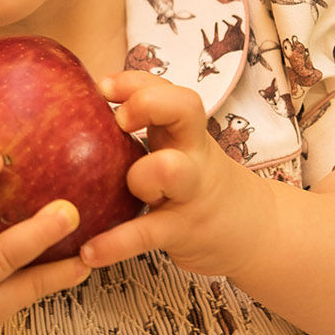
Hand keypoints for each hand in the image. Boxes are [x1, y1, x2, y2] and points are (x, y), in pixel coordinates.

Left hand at [79, 71, 269, 279]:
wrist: (256, 231)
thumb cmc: (198, 182)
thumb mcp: (181, 148)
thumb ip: (145, 128)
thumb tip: (78, 107)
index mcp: (185, 130)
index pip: (168, 87)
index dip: (136, 81)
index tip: (102, 87)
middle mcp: (192, 152)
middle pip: (185, 108)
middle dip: (148, 103)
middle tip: (118, 121)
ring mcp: (190, 191)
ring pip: (172, 169)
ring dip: (140, 174)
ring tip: (110, 189)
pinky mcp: (182, 230)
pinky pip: (146, 234)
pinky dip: (115, 245)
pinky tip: (88, 252)